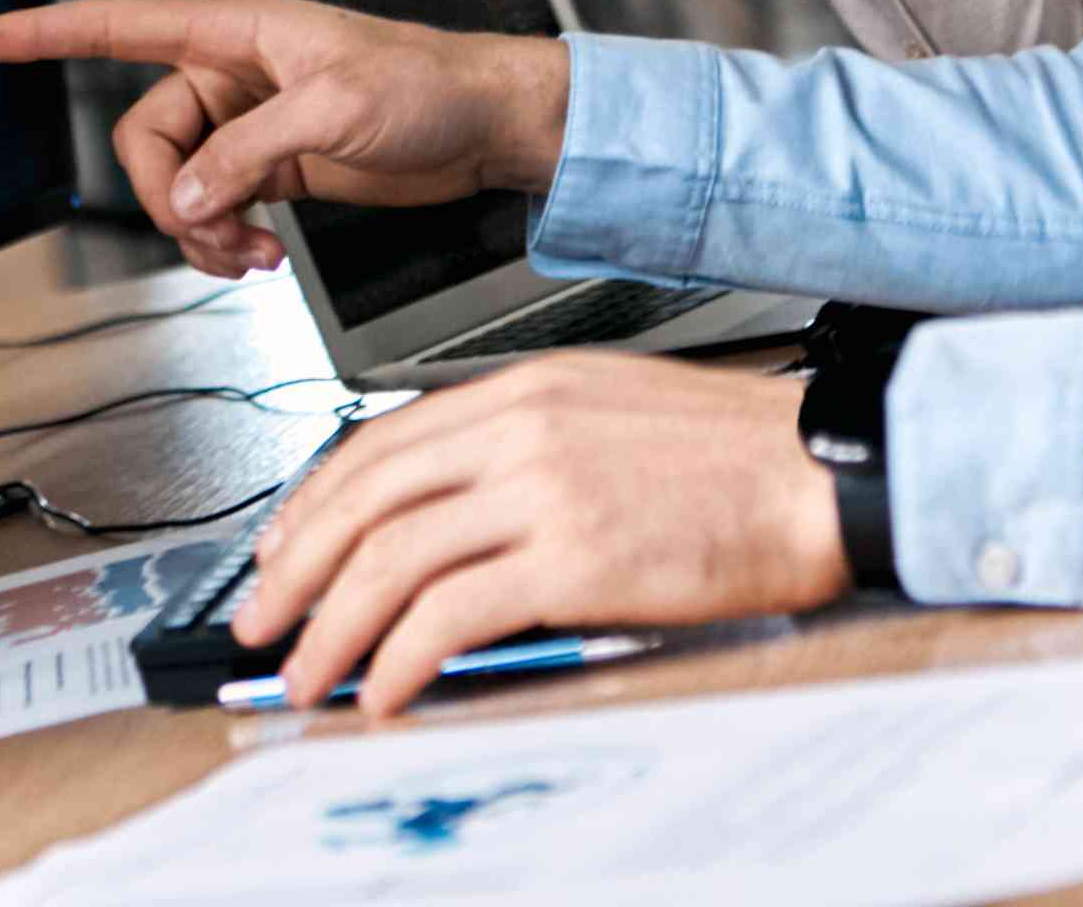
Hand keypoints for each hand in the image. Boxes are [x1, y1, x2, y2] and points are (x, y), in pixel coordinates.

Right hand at [0, 0, 571, 278]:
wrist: (486, 126)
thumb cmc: (430, 84)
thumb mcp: (338, 110)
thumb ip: (249, 153)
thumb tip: (186, 199)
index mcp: (238, 31)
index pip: (122, 25)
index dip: (49, 31)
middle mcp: (234, 74)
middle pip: (146, 138)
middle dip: (169, 196)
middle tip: (218, 233)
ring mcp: (251, 123)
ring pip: (178, 185)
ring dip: (202, 231)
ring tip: (254, 255)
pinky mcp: (274, 166)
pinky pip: (215, 209)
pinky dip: (228, 241)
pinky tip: (266, 256)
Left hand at [238, 354, 848, 715]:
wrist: (818, 470)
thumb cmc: (733, 455)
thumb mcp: (605, 413)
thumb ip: (518, 447)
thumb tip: (443, 518)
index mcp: (521, 391)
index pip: (376, 444)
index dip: (310, 506)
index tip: (282, 553)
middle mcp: (518, 429)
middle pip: (363, 501)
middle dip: (295, 572)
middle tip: (264, 625)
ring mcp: (541, 490)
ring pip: (388, 560)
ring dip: (332, 631)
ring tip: (311, 677)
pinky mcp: (572, 558)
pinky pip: (448, 615)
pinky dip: (400, 660)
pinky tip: (387, 692)